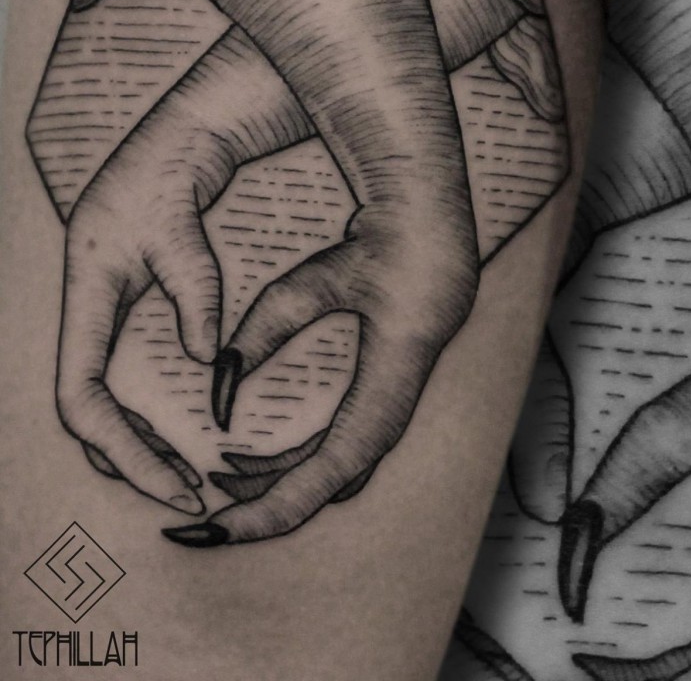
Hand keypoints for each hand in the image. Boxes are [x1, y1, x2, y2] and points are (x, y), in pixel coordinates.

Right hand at [57, 123, 223, 515]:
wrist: (188, 128)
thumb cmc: (177, 166)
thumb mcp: (182, 227)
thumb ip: (193, 288)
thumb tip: (203, 357)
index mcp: (86, 292)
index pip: (81, 396)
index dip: (122, 448)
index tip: (175, 480)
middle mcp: (86, 305)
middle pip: (83, 407)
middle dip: (124, 456)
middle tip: (183, 490)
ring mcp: (103, 304)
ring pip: (97, 395)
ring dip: (130, 439)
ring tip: (179, 472)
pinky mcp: (128, 300)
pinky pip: (117, 373)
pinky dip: (140, 409)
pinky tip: (174, 426)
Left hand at [164, 204, 478, 545]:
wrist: (433, 216)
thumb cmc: (379, 237)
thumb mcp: (315, 278)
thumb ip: (264, 329)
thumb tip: (218, 390)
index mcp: (392, 379)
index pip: (328, 471)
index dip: (272, 507)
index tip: (219, 527)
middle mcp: (399, 402)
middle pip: (331, 482)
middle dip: (267, 503)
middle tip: (204, 508)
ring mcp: (397, 398)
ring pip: (337, 469)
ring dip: (280, 479)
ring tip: (221, 472)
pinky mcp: (386, 389)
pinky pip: (341, 445)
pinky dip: (296, 457)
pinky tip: (249, 448)